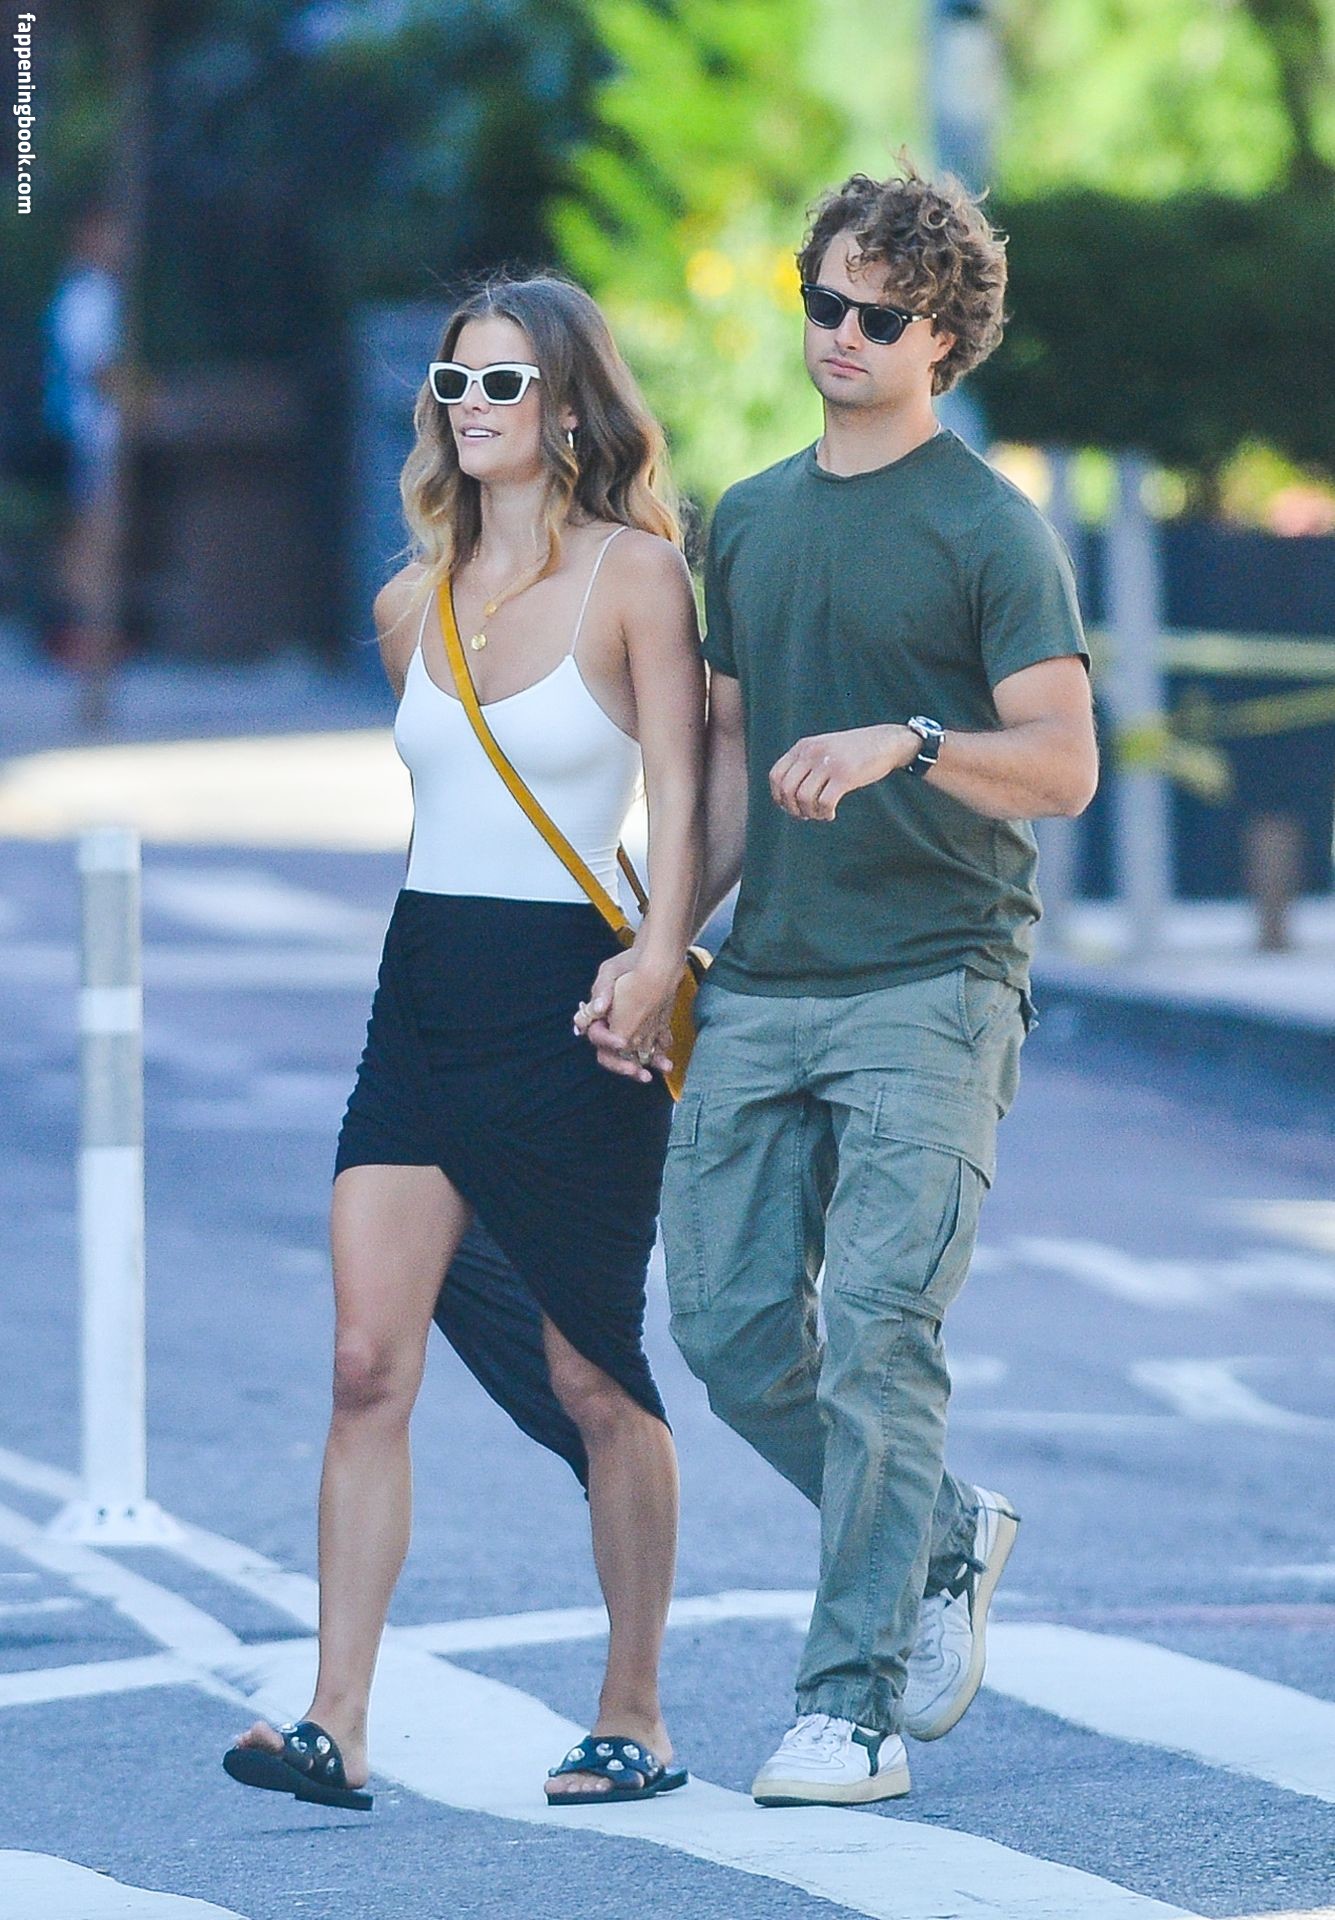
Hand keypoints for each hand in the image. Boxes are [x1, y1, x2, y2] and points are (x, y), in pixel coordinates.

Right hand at [574, 950, 676, 1083]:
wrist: (655, 958)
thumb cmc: (628, 962)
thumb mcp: (611, 970)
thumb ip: (602, 989)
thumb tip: (598, 1008)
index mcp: (598, 1017)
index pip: (597, 1036)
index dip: (607, 1042)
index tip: (622, 1043)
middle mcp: (612, 1029)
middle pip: (612, 1056)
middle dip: (624, 1066)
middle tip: (639, 1072)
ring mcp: (632, 1032)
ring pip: (635, 1056)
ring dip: (648, 1065)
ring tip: (664, 1068)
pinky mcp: (650, 1032)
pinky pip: (653, 1050)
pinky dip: (660, 1056)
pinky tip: (669, 1062)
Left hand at [769, 724, 917, 821]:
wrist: (885, 742)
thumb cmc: (853, 750)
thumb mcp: (822, 748)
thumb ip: (804, 763)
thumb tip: (786, 796)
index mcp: (803, 746)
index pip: (776, 775)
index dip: (778, 796)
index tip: (789, 806)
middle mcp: (812, 753)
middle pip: (787, 789)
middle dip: (792, 809)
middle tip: (804, 815)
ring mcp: (828, 763)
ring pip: (804, 798)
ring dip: (810, 813)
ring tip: (820, 814)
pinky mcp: (845, 776)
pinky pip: (825, 803)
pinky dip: (825, 814)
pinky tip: (831, 814)